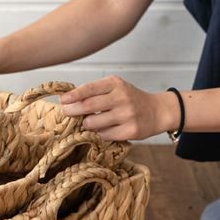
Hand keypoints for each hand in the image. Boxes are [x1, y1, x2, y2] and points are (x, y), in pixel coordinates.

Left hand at [60, 76, 179, 140]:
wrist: (157, 111)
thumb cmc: (130, 99)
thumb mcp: (115, 88)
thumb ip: (95, 92)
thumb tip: (68, 101)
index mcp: (116, 84)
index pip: (90, 89)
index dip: (74, 95)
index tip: (63, 100)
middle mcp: (122, 98)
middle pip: (88, 106)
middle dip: (73, 110)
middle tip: (67, 112)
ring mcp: (127, 114)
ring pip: (93, 123)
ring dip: (87, 124)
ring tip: (92, 121)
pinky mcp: (130, 130)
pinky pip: (103, 135)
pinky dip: (100, 133)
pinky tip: (105, 129)